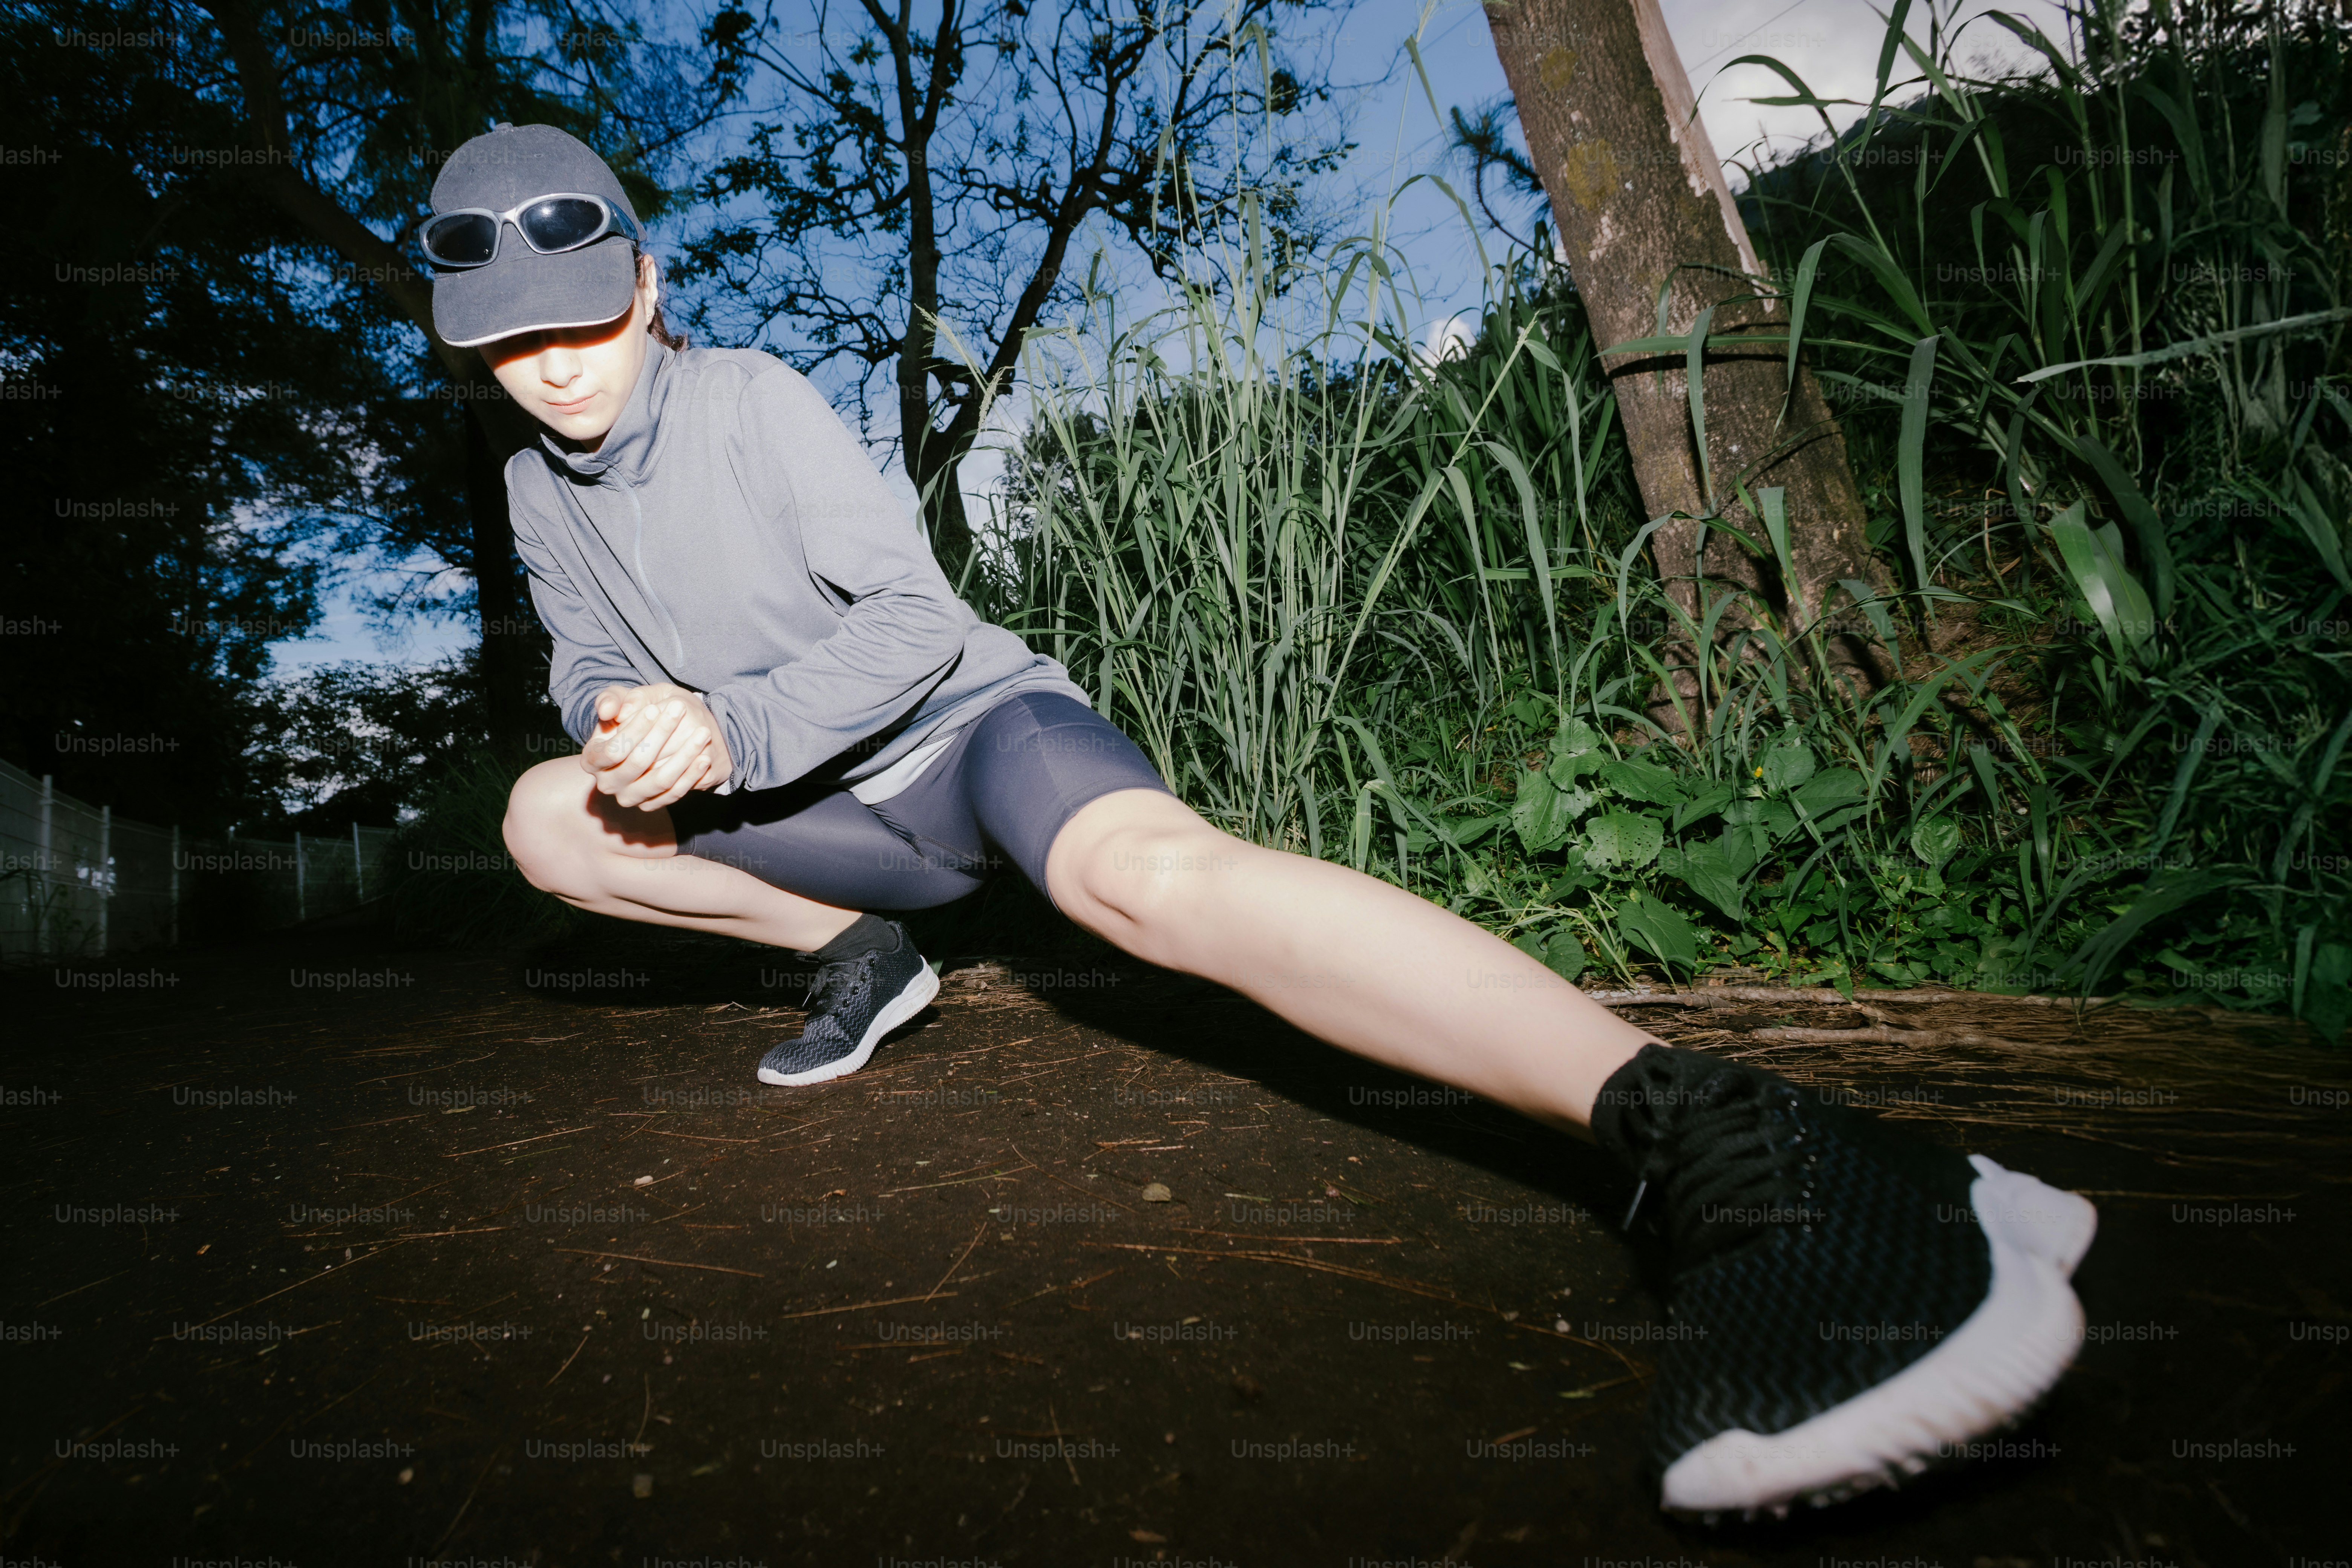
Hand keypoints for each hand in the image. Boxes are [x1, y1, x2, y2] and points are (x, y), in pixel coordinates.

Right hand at [582, 683, 734, 809]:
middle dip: (662, 734)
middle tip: (682, 710)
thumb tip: (609, 711)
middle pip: (638, 763)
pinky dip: (691, 775)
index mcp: (592, 759)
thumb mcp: (619, 700)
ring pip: (660, 780)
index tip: (654, 709)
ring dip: (684, 756)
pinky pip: (673, 793)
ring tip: (703, 733)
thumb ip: (610, 700)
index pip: (613, 749)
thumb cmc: (630, 715)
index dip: (634, 729)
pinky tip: (705, 757)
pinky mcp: (650, 805)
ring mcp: (629, 797)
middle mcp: (607, 783)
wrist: (648, 738)